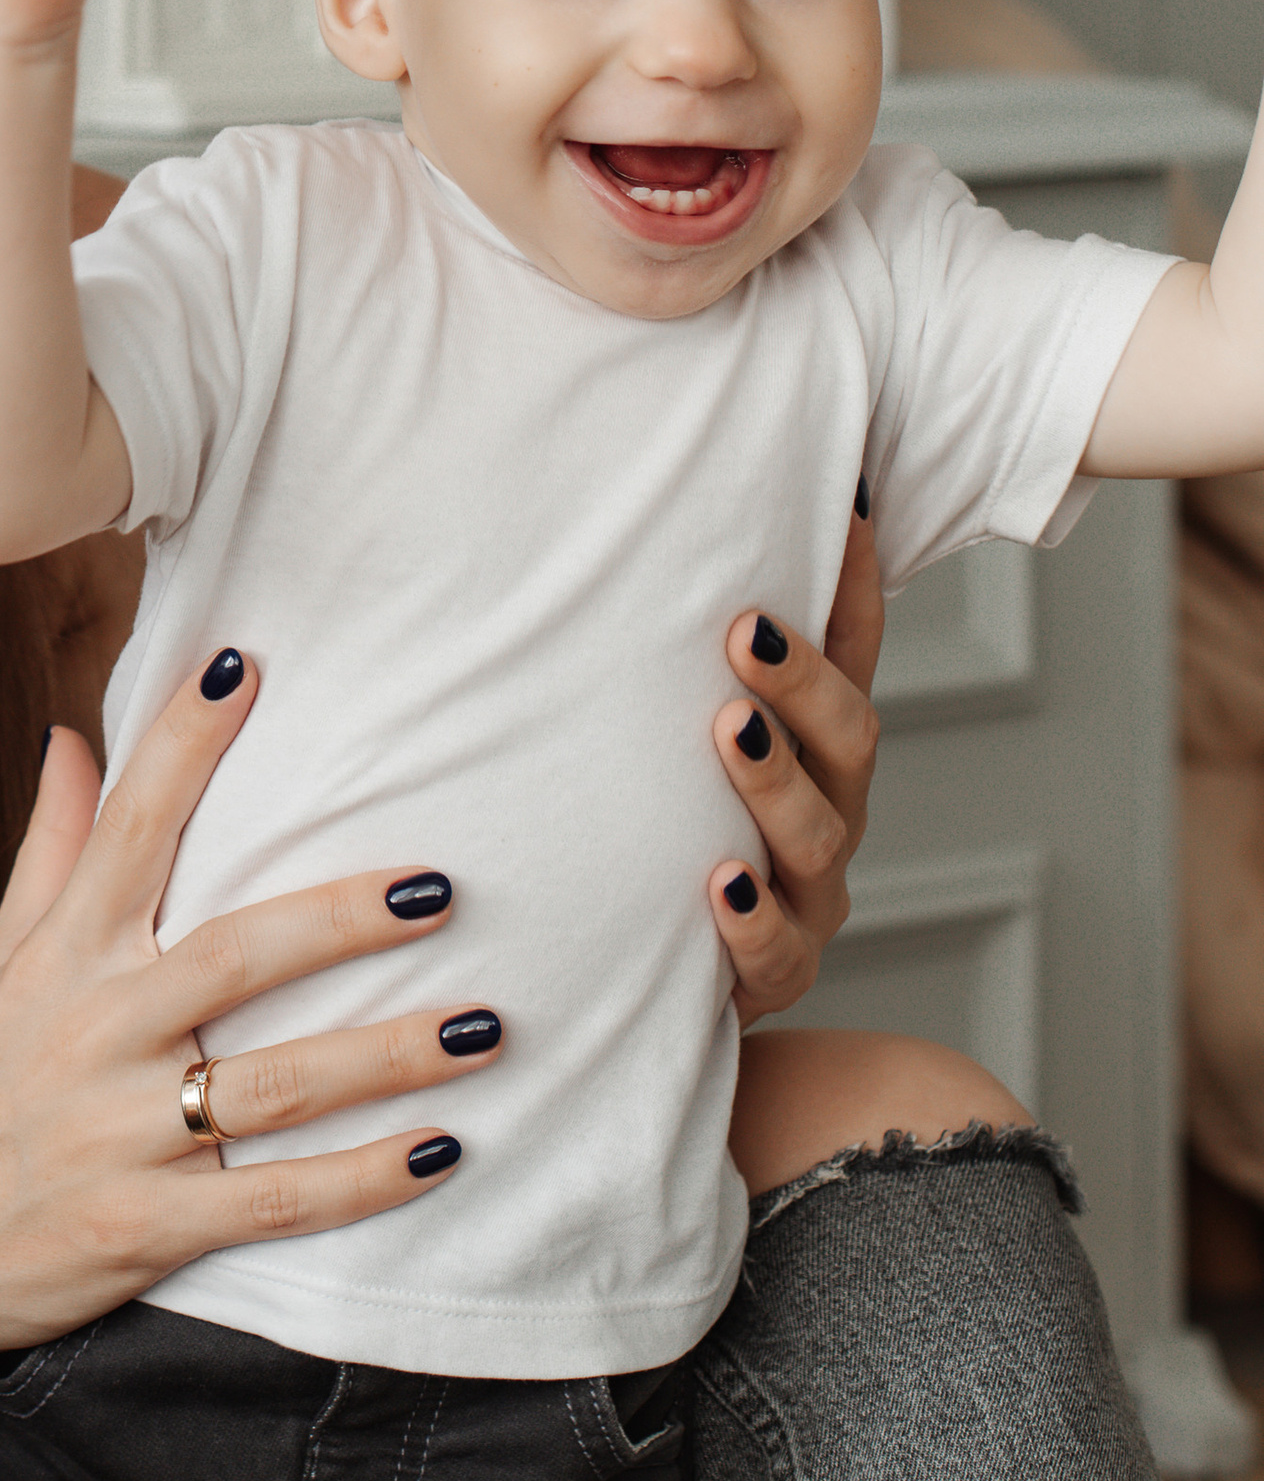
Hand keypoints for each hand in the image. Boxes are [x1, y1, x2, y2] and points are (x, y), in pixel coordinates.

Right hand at [0, 654, 491, 1393]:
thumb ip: (48, 852)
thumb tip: (72, 737)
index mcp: (62, 956)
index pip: (128, 825)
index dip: (183, 743)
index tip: (245, 665)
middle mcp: (94, 1032)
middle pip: (236, 958)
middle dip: (342, 919)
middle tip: (441, 884)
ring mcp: (119, 1135)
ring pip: (277, 1086)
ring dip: (388, 1056)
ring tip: (485, 1026)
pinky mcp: (144, 1229)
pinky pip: (273, 1202)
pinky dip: (361, 1181)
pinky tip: (440, 1153)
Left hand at [706, 503, 883, 1023]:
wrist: (664, 978)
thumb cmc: (663, 826)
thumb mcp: (674, 737)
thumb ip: (672, 654)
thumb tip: (626, 528)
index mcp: (816, 746)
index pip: (853, 652)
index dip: (855, 583)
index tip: (843, 503)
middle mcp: (829, 810)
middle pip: (848, 737)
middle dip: (801, 681)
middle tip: (746, 630)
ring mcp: (809, 895)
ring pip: (816, 836)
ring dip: (775, 780)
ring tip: (731, 731)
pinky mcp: (777, 972)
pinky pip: (775, 950)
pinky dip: (751, 916)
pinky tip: (720, 883)